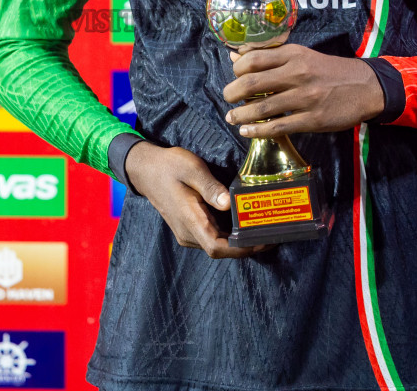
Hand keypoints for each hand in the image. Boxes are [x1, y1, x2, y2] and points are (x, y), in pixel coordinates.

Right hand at [123, 141, 259, 258]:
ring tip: (262, 229)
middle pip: (220, 250)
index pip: (217, 247)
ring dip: (239, 242)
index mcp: (189, 220)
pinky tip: (243, 224)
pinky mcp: (189, 228)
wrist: (145, 169)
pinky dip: (229, 235)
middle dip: (246, 246)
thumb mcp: (191, 168)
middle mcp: (188, 233)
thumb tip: (230, 203)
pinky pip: (211, 237)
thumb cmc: (168, 166)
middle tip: (271, 234)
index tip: (262, 242)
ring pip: (216, 245)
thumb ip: (210, 187)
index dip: (241, 249)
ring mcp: (187, 232)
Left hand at [222, 43, 383, 137]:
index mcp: (294, 55)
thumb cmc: (329, 70)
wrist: (365, 87)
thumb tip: (236, 57)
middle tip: (227, 98)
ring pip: (262, 108)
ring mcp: (305, 98)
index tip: (234, 76)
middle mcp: (298, 74)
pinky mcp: (313, 120)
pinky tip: (246, 131)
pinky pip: (278, 126)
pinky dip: (258, 130)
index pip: (254, 59)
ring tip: (231, 117)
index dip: (237, 70)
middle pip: (252, 83)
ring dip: (241, 115)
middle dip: (232, 93)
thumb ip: (270, 56)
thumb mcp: (302, 55)